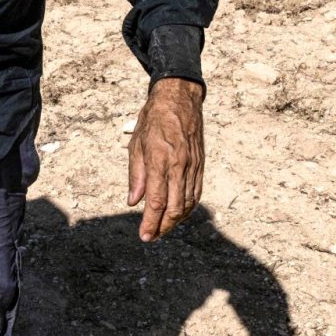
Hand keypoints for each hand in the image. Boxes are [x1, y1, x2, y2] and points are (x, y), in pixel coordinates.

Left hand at [127, 77, 204, 241]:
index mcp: (160, 160)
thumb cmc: (154, 119)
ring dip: (176, 220)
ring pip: (188, 203)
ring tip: (163, 227)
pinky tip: (179, 212)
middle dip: (163, 226)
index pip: (156, 201)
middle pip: (175, 207)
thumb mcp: (136, 144)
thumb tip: (134, 201)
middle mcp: (179, 165)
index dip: (150, 222)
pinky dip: (188, 207)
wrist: (179, 99)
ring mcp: (193, 166)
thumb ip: (136, 175)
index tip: (144, 235)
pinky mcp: (201, 164)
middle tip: (152, 236)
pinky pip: (196, 192)